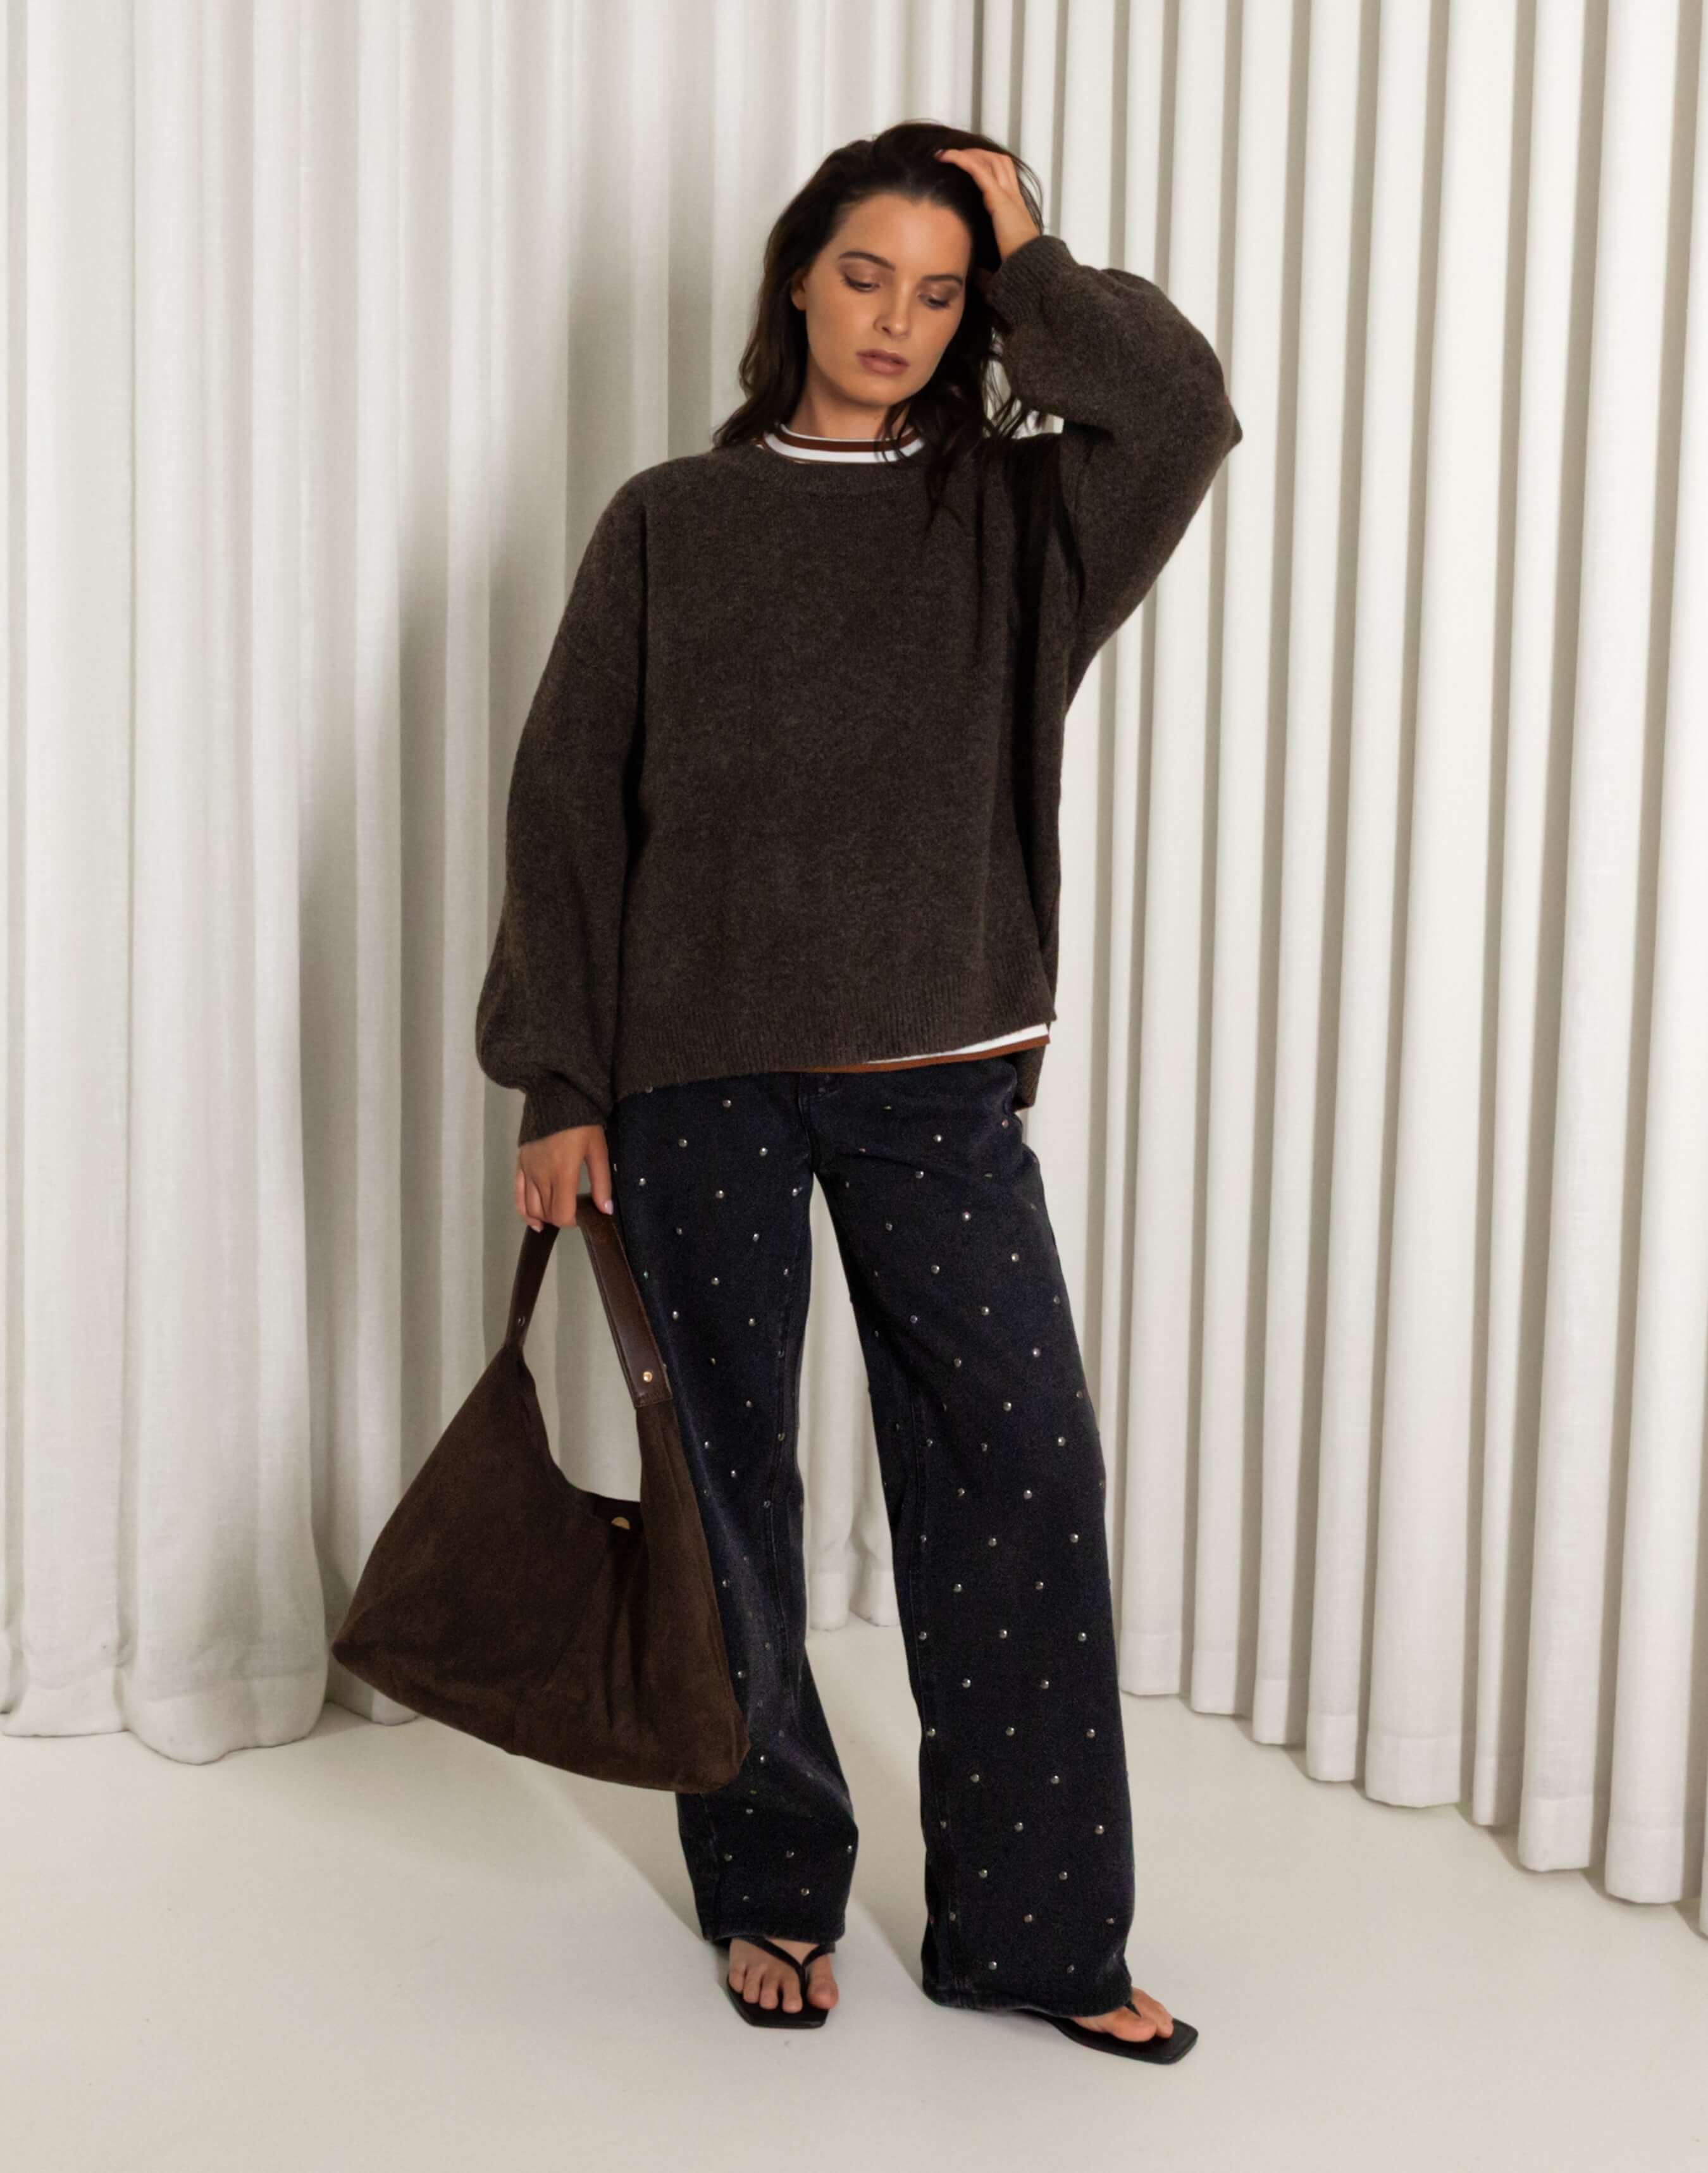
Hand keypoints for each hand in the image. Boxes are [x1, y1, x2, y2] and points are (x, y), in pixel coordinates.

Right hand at [515, 1123, 612, 1229]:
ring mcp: (528, 1171)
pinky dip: (525, 1212)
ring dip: (545, 1217)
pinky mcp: (520, 1165)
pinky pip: (518, 1196)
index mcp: (562, 1173)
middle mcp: (541, 1176)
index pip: (562, 1214)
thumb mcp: (598, 1150)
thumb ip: (601, 1183)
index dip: (572, 1221)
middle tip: (574, 1210)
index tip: (583, 1215)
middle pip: (547, 1213)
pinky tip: (535, 1221)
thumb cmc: (581, 1123)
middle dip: (561, 1217)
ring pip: (531, 1208)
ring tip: (557, 1215)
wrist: (555, 1097)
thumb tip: (606, 1210)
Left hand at [933, 146, 1042, 293]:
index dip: (986, 165)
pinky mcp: (998, 198)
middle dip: (975, 154)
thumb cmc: (1019, 267)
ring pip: (989, 160)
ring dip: (967, 154)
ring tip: (947, 155)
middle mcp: (1013, 196)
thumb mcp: (1001, 260)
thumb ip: (989, 262)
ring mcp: (1007, 194)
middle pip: (997, 160)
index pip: (1003, 174)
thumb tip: (976, 276)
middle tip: (952, 156)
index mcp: (1014, 208)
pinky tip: (947, 157)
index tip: (965, 167)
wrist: (1031, 268)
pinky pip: (978, 170)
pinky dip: (962, 160)